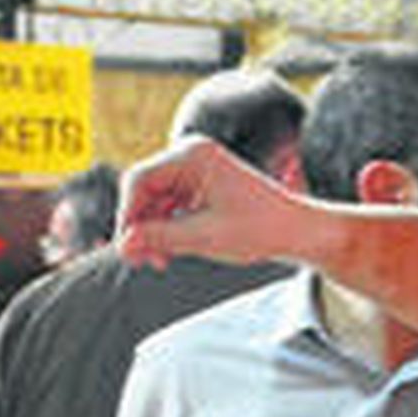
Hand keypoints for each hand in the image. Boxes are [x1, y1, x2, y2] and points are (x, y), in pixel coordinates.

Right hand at [116, 136, 301, 269]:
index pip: (139, 179)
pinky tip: (168, 254)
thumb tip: (121, 246)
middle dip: (139, 226)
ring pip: (155, 201)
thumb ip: (159, 239)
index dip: (127, 215)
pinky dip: (166, 229)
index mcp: (193, 154)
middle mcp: (191, 154)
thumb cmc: (259, 229)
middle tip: (138, 262)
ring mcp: (195, 169)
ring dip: (151, 232)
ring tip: (157, 263)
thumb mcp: (204, 237)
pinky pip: (169, 206)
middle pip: (144, 189)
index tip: (125, 249)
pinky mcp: (199, 186)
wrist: (296, 231)